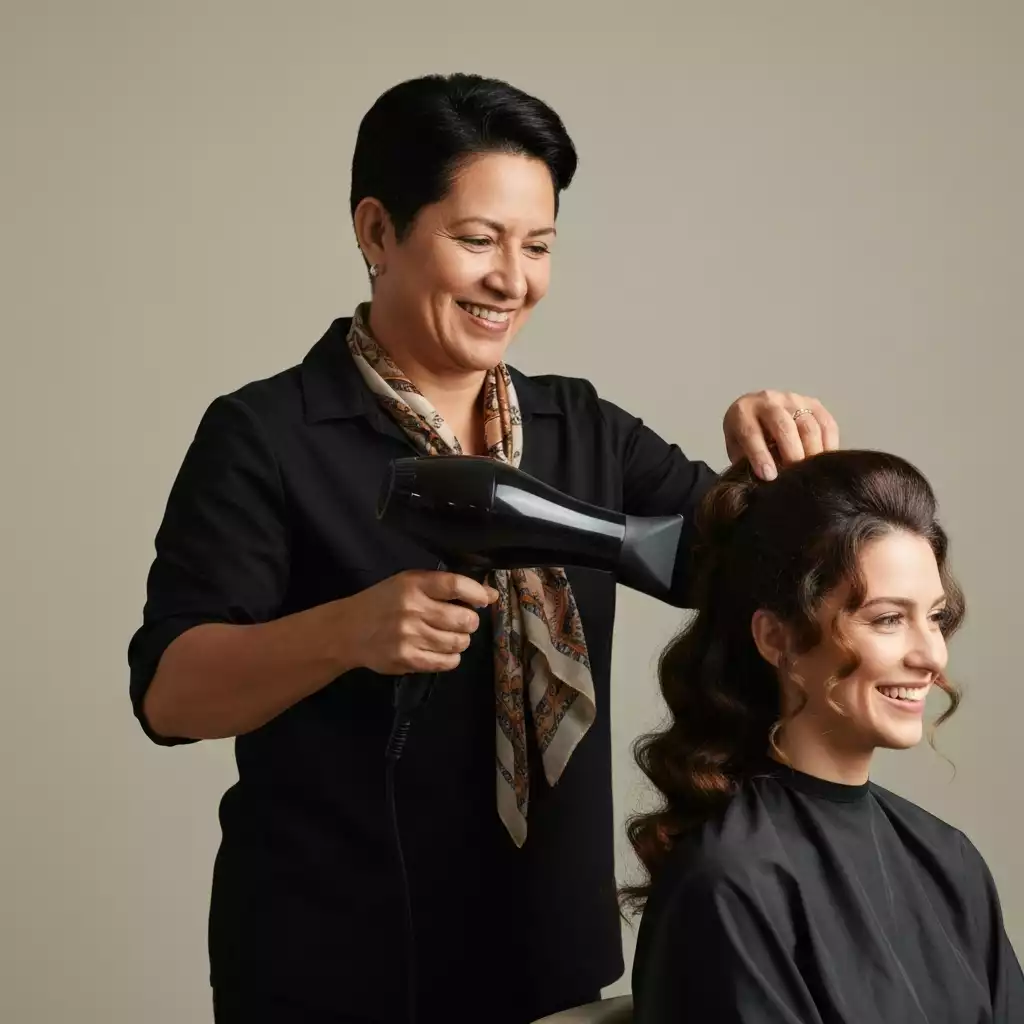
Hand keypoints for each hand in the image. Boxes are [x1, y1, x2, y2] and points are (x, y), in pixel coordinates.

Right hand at [339, 569, 498, 675]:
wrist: (348, 630)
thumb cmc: (383, 602)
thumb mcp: (408, 584)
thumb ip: (446, 587)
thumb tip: (490, 595)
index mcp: (413, 585)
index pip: (456, 585)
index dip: (478, 594)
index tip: (485, 599)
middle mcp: (412, 609)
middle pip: (464, 619)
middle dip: (470, 622)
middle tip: (462, 622)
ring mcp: (409, 636)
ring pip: (459, 642)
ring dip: (461, 641)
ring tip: (451, 636)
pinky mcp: (407, 659)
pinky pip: (446, 662)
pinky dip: (451, 658)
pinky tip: (441, 651)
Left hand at [723, 390, 839, 480]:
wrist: (755, 413)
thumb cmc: (744, 440)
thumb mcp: (737, 451)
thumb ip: (746, 464)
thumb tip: (763, 487)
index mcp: (742, 412)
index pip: (751, 432)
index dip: (760, 455)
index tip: (769, 477)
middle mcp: (767, 401)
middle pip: (784, 426)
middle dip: (791, 453)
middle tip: (796, 476)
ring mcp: (793, 399)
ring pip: (808, 425)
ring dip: (812, 452)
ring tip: (812, 472)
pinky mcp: (813, 404)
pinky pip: (827, 424)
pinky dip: (828, 445)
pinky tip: (825, 462)